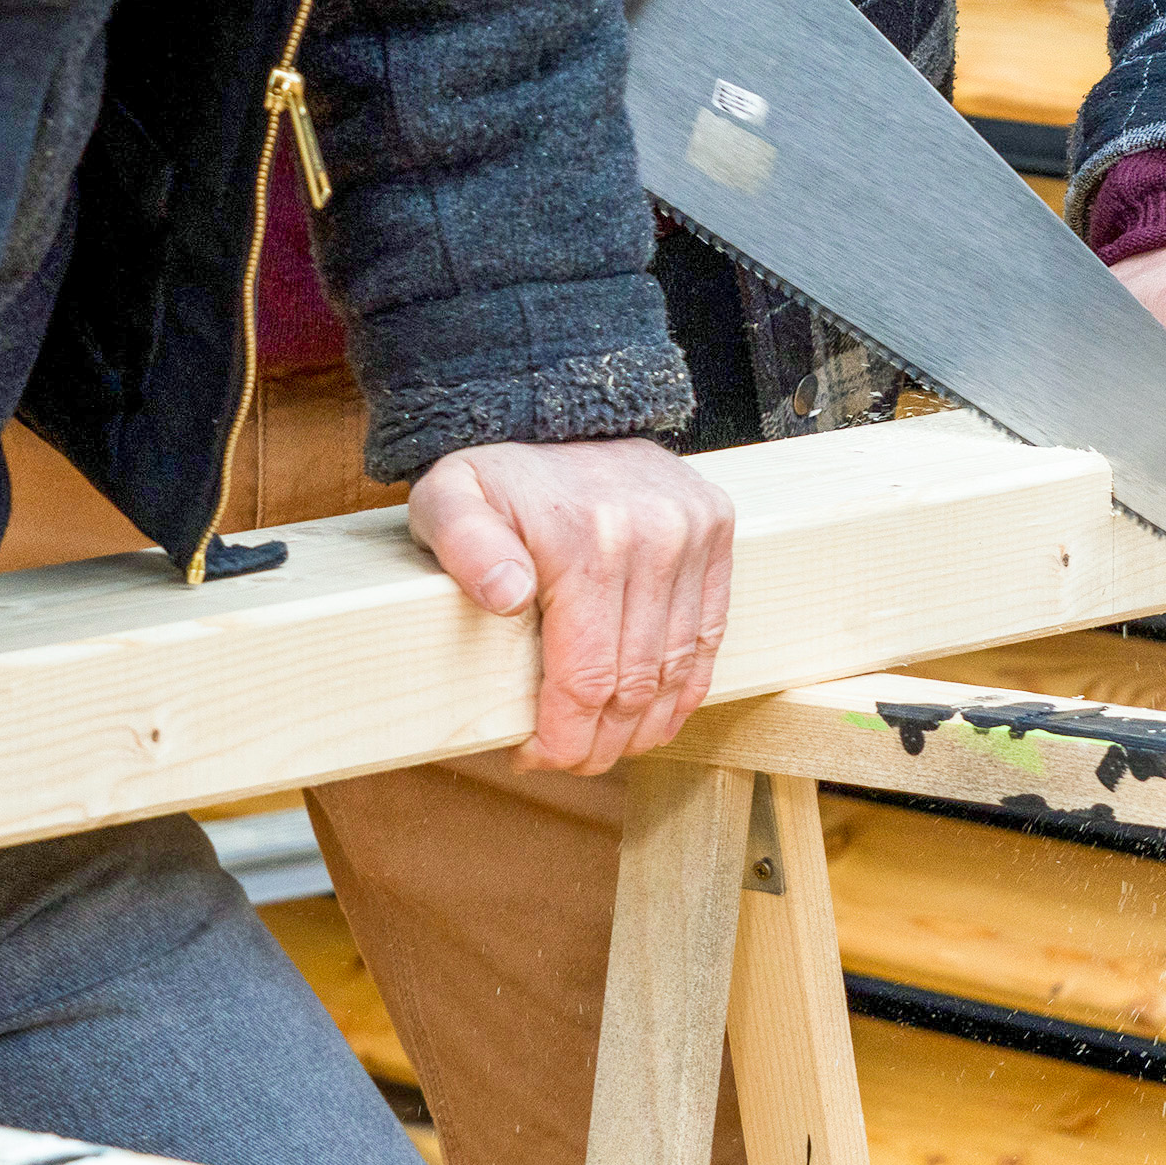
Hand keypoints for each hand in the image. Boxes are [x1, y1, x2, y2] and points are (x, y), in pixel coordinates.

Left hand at [405, 438, 738, 775]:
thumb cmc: (496, 474)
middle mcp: (652, 535)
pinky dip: (686, 686)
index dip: (564, 736)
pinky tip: (657, 714)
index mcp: (585, 539)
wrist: (557, 405)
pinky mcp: (717, 529)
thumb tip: (506, 594)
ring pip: (678, 668)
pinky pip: (712, 632)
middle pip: (636, 683)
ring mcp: (692, 531)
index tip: (535, 756)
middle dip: (600, 741)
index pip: (588, 677)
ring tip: (607, 744)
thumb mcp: (448, 499)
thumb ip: (464, 546)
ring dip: (645, 725)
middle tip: (568, 758)